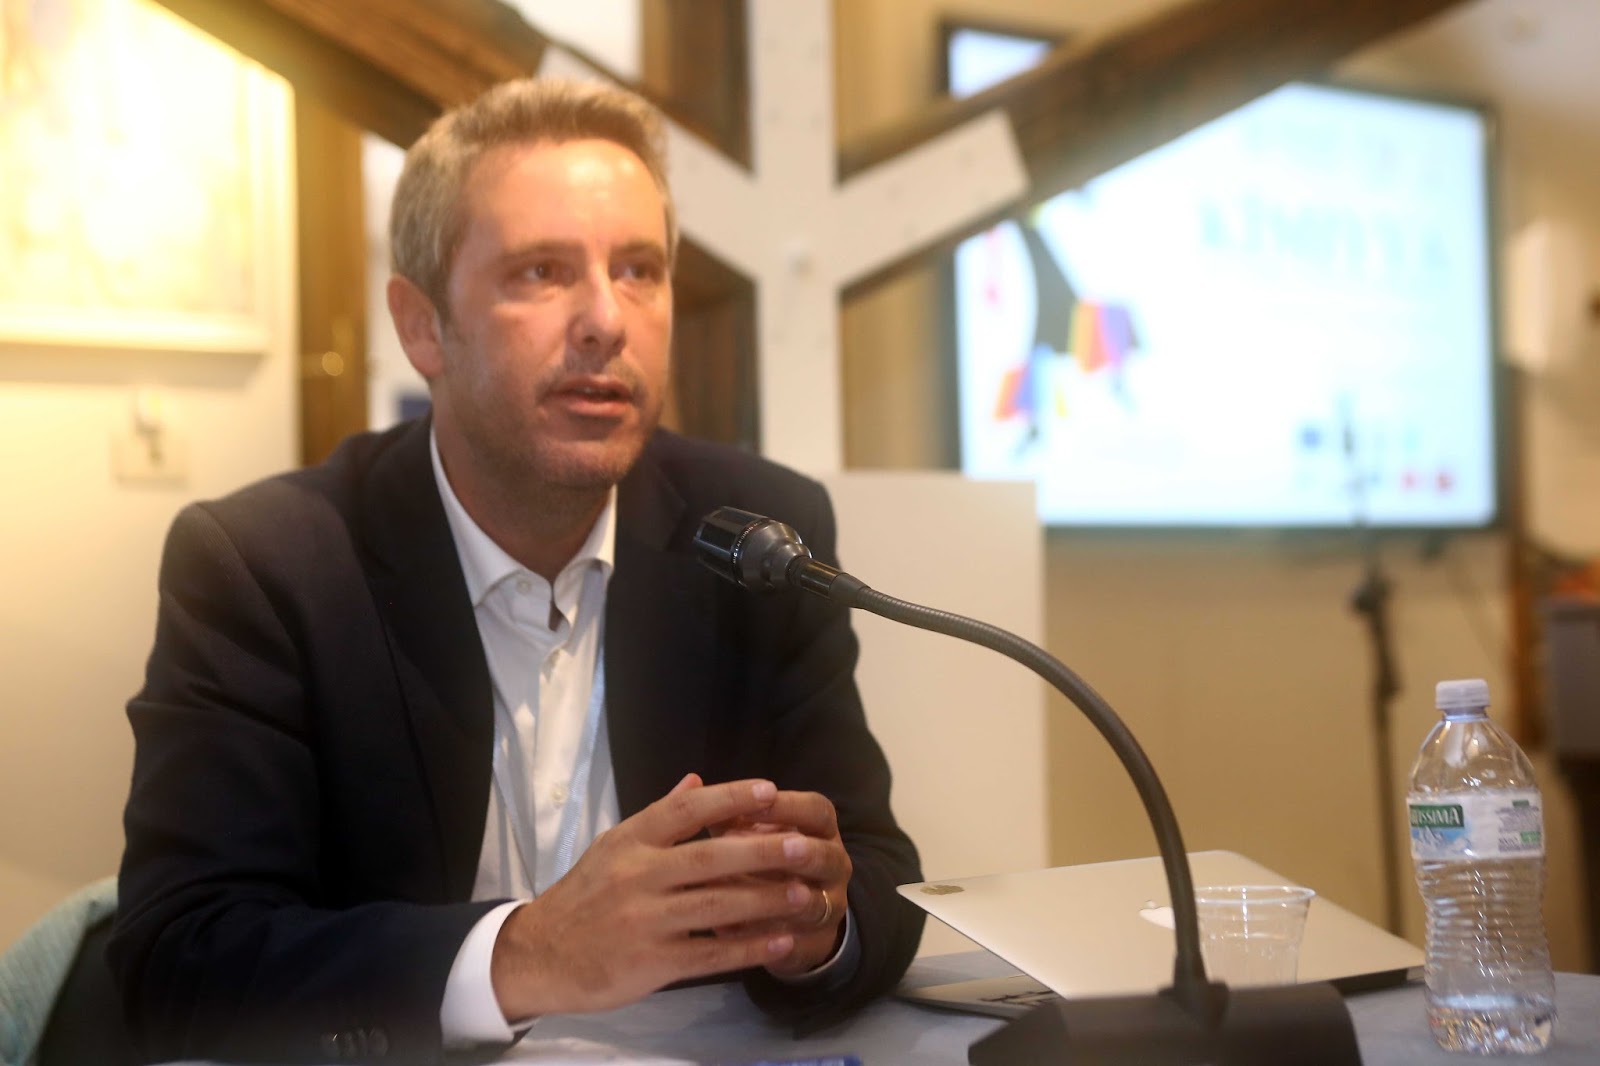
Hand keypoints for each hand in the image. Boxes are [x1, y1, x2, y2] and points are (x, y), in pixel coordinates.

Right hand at [488, 774, 826, 1018]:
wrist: (541, 956)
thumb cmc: (585, 897)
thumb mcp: (612, 847)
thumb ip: (658, 816)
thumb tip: (697, 780)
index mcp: (630, 841)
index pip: (685, 811)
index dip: (729, 798)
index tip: (769, 792)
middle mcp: (637, 876)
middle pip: (709, 857)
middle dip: (761, 851)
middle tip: (803, 845)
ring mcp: (644, 920)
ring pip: (717, 906)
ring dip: (765, 901)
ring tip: (803, 894)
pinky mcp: (651, 962)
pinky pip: (710, 954)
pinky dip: (748, 948)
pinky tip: (780, 941)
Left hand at [708, 788, 852, 976]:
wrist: (791, 919)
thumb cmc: (762, 862)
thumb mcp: (753, 835)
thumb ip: (730, 817)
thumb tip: (695, 789)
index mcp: (820, 831)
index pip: (817, 810)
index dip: (789, 805)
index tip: (756, 801)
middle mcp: (834, 866)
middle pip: (825, 855)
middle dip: (797, 851)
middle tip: (771, 847)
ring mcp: (829, 907)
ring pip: (812, 903)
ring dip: (775, 899)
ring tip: (738, 894)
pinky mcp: (814, 944)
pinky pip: (794, 942)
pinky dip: (762, 938)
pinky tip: (730, 931)